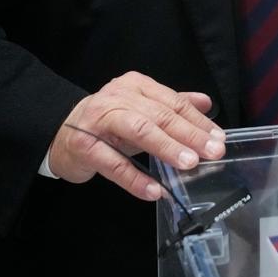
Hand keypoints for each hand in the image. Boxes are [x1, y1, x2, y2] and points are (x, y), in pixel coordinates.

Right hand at [48, 71, 225, 200]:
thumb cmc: (107, 123)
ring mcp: (98, 120)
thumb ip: (172, 105)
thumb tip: (205, 103)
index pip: (172, 102)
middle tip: (212, 151)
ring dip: (166, 148)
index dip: (197, 121)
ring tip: (189, 164)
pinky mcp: (83, 146)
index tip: (217, 138)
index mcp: (135, 85)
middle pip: (159, 115)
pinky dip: (135, 179)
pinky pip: (113, 164)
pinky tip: (155, 191)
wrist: (60, 134)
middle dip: (189, 134)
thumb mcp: (141, 110)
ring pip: (139, 131)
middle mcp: (117, 97)